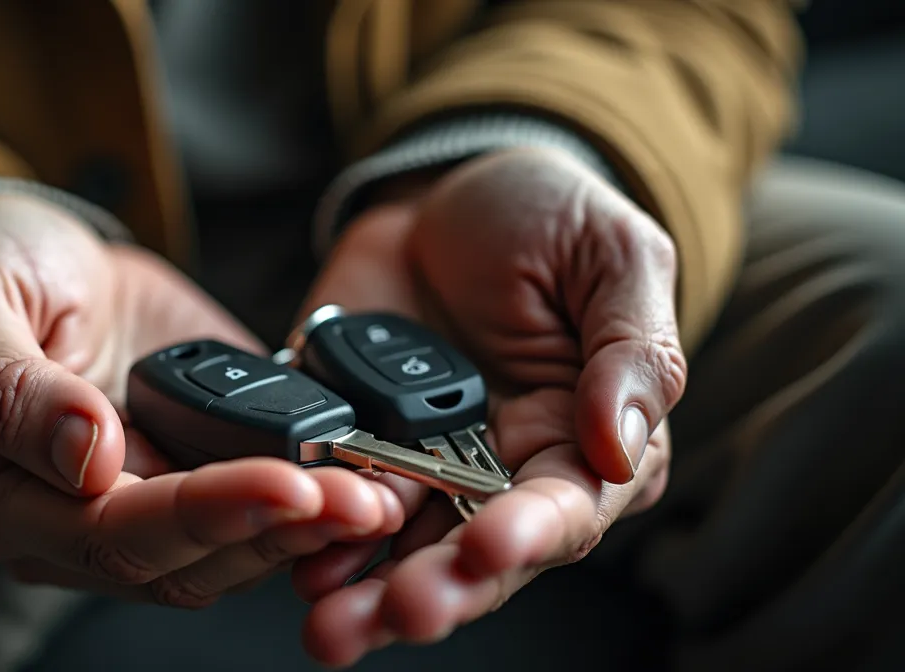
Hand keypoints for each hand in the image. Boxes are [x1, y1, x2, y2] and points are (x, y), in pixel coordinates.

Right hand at [0, 194, 404, 607]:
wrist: (31, 254)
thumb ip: (7, 386)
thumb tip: (82, 456)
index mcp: (6, 498)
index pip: (112, 531)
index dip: (203, 514)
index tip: (284, 483)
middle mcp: (76, 523)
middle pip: (186, 561)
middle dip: (280, 530)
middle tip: (360, 499)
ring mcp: (144, 504)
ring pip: (234, 551)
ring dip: (312, 530)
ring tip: (381, 495)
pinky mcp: (196, 476)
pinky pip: (260, 510)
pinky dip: (316, 502)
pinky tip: (369, 478)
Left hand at [290, 148, 684, 664]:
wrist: (441, 193)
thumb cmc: (548, 219)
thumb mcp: (614, 258)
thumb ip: (632, 350)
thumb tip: (621, 444)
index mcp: (583, 443)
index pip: (565, 510)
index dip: (528, 537)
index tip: (489, 549)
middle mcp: (501, 474)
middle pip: (474, 556)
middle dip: (439, 590)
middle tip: (402, 612)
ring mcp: (421, 465)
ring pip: (398, 548)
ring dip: (365, 590)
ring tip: (331, 619)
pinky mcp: (352, 443)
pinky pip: (332, 497)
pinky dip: (311, 531)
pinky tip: (290, 558)